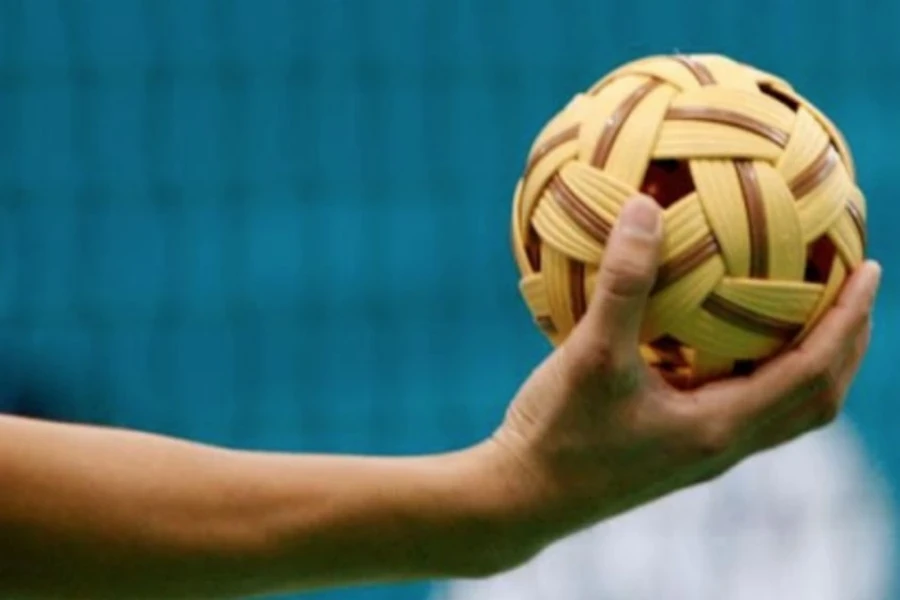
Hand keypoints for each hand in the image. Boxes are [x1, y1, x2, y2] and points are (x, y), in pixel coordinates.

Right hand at [486, 195, 880, 550]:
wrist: (521, 500)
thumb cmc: (557, 436)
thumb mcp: (589, 354)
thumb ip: (622, 283)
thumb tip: (645, 208)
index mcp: (719, 429)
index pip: (814, 374)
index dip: (849, 321)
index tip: (869, 269)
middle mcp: (721, 447)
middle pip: (815, 400)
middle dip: (846, 346)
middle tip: (854, 292)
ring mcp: (699, 453)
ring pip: (781, 410)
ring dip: (809, 363)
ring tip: (807, 316)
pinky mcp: (673, 450)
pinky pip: (739, 408)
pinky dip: (756, 372)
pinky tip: (718, 341)